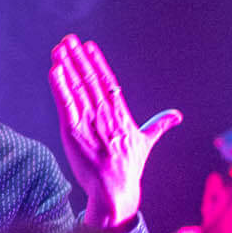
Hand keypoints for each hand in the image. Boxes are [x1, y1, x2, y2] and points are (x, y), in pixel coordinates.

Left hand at [49, 34, 178, 229]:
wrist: (116, 192)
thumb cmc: (130, 168)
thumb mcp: (146, 143)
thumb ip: (158, 125)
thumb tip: (177, 116)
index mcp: (121, 115)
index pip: (108, 82)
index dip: (98, 63)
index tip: (89, 47)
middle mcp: (106, 116)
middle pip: (91, 81)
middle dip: (79, 59)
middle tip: (68, 40)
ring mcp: (90, 124)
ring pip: (77, 89)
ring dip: (67, 67)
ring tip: (58, 49)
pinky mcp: (74, 133)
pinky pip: (66, 105)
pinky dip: (60, 87)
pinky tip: (54, 71)